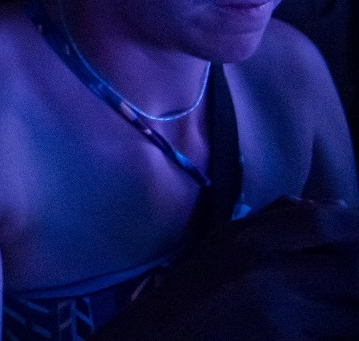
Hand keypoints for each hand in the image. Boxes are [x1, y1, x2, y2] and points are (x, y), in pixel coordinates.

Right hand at [95, 200, 358, 340]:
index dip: (357, 229)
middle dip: (358, 281)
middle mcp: (265, 272)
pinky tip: (327, 331)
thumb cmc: (194, 295)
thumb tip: (341, 209)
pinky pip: (332, 340)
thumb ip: (277, 220)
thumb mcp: (225, 244)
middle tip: (349, 290)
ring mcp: (279, 316)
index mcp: (248, 240)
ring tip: (341, 313)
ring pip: (352, 316)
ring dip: (352, 316)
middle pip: (350, 269)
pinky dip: (335, 335)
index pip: (324, 222)